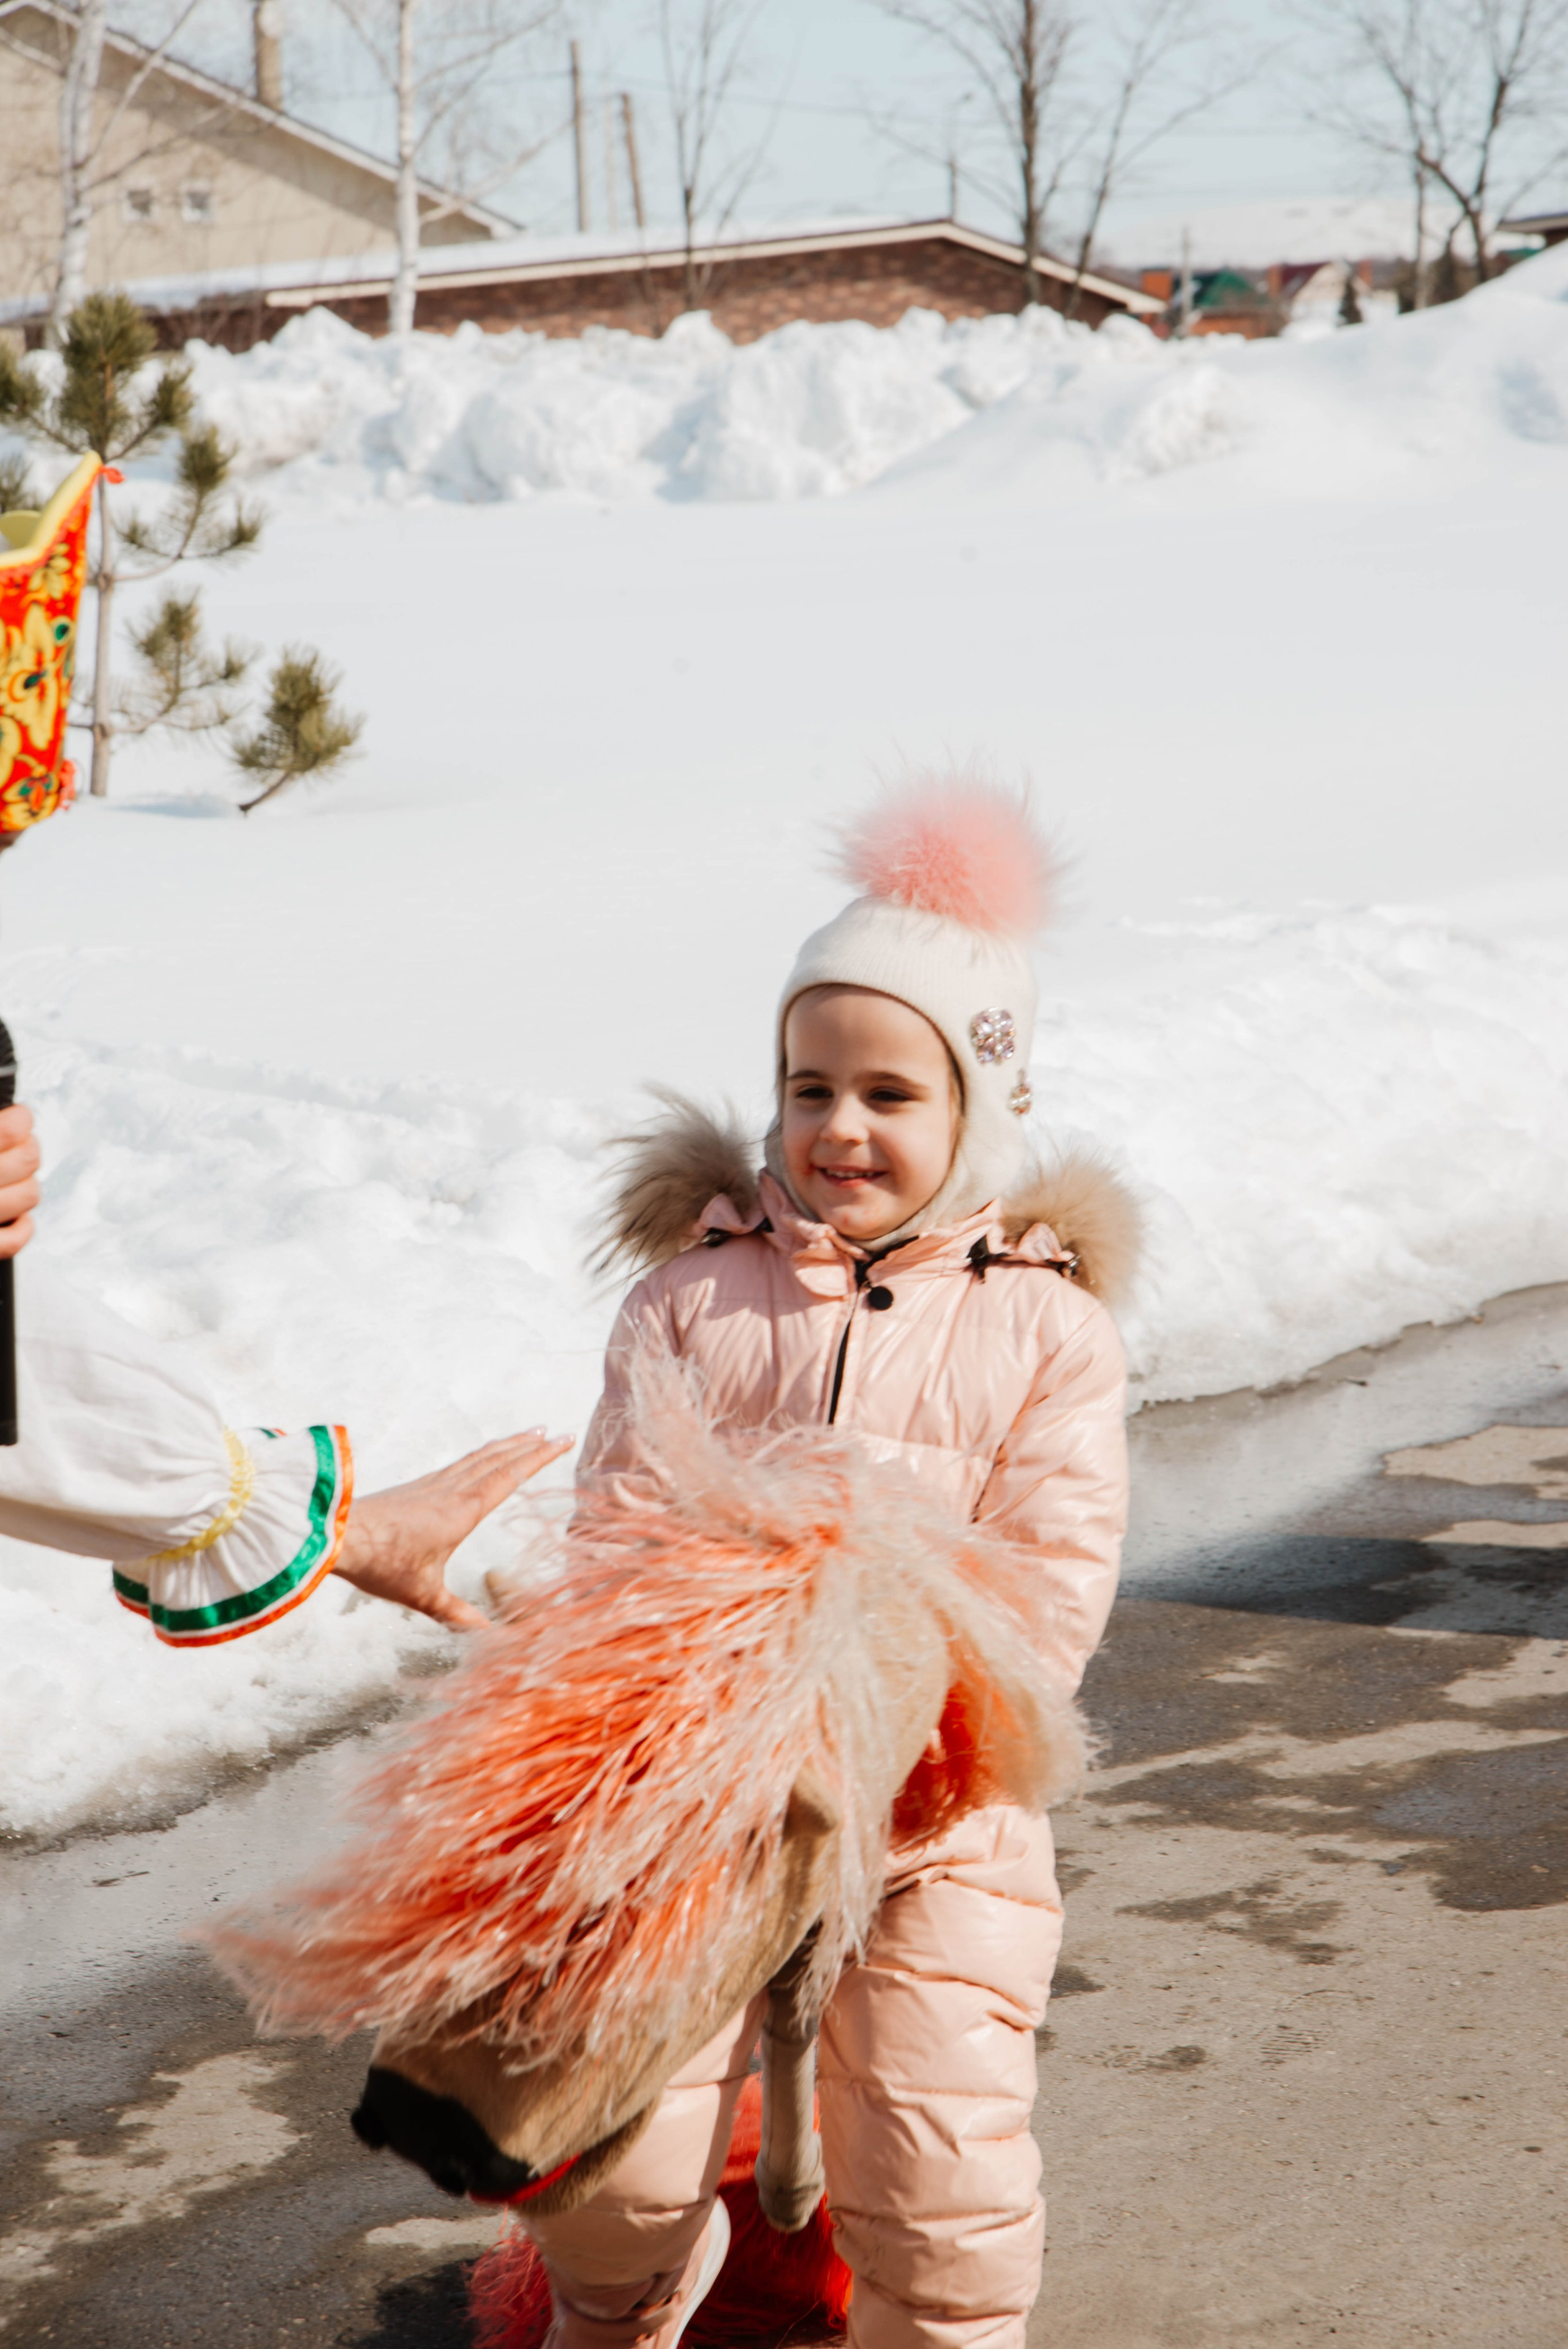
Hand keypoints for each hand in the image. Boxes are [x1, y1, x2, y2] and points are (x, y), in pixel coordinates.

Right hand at [0, 1102, 39, 1258]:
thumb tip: (9, 1114)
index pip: (13, 1128)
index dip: (21, 1117)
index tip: (19, 1116)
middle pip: (29, 1159)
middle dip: (27, 1147)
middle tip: (17, 1144)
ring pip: (30, 1195)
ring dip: (26, 1184)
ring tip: (11, 1177)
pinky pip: (13, 1241)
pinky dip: (21, 1227)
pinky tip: (13, 1216)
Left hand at [332, 1430, 573, 1630]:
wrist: (336, 1535)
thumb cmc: (381, 1563)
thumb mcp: (423, 1595)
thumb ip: (457, 1613)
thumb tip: (488, 1635)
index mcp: (463, 1511)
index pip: (511, 1476)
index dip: (540, 1457)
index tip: (563, 1440)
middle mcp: (451, 1491)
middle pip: (498, 1459)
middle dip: (529, 1445)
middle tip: (555, 1432)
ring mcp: (432, 1486)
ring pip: (478, 1458)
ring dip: (506, 1446)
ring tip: (525, 1437)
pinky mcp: (416, 1488)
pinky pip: (459, 1464)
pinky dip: (481, 1456)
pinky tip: (479, 1462)